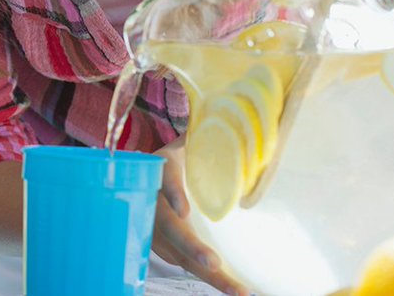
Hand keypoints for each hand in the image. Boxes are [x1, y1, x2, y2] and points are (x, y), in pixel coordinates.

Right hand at [152, 139, 248, 295]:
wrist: (151, 170)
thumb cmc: (182, 154)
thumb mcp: (190, 139)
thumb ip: (209, 130)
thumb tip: (242, 115)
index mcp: (161, 167)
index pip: (164, 178)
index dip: (173, 192)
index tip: (183, 209)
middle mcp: (153, 199)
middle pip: (169, 225)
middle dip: (191, 247)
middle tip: (214, 264)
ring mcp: (155, 226)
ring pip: (178, 252)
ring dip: (207, 274)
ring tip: (239, 291)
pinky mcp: (162, 245)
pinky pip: (184, 262)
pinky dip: (207, 277)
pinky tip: (233, 288)